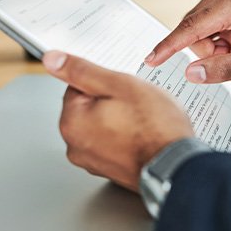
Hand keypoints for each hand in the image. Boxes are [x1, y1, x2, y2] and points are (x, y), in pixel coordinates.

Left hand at [42, 51, 193, 191]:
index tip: (122, 88)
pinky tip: (145, 136)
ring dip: (121, 120)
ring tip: (144, 122)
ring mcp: (93, 162)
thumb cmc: (155, 127)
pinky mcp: (111, 171)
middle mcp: (76, 146)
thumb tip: (52, 60)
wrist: (178, 166)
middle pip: (90, 108)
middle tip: (137, 105)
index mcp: (72, 122)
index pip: (78, 87)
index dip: (105, 82)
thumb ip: (83, 71)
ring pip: (104, 126)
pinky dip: (127, 138)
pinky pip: (114, 144)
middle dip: (113, 102)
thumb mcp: (120, 85)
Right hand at [145, 0, 230, 83]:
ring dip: (207, 49)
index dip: (169, 47)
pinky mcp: (212, 3)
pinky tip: (226, 44)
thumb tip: (191, 73)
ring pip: (191, 32)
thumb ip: (221, 70)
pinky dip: (208, 43)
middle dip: (206, 52)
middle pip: (190, 31)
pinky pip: (196, 30)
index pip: (192, 29)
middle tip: (230, 55)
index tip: (151, 60)